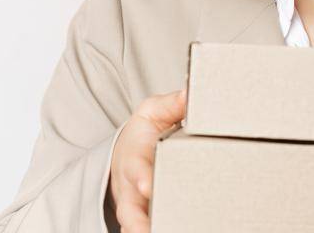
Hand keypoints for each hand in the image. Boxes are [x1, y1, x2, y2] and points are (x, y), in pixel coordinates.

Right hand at [108, 88, 187, 232]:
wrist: (123, 153)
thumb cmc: (143, 134)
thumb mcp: (152, 112)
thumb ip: (171, 104)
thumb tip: (189, 94)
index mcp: (134, 157)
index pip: (135, 168)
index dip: (141, 177)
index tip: (147, 185)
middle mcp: (129, 187)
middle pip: (129, 208)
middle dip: (137, 220)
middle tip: (149, 229)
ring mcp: (133, 206)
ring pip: (132, 225)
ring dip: (142, 230)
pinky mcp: (139, 219)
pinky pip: (139, 229)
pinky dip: (147, 232)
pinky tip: (164, 232)